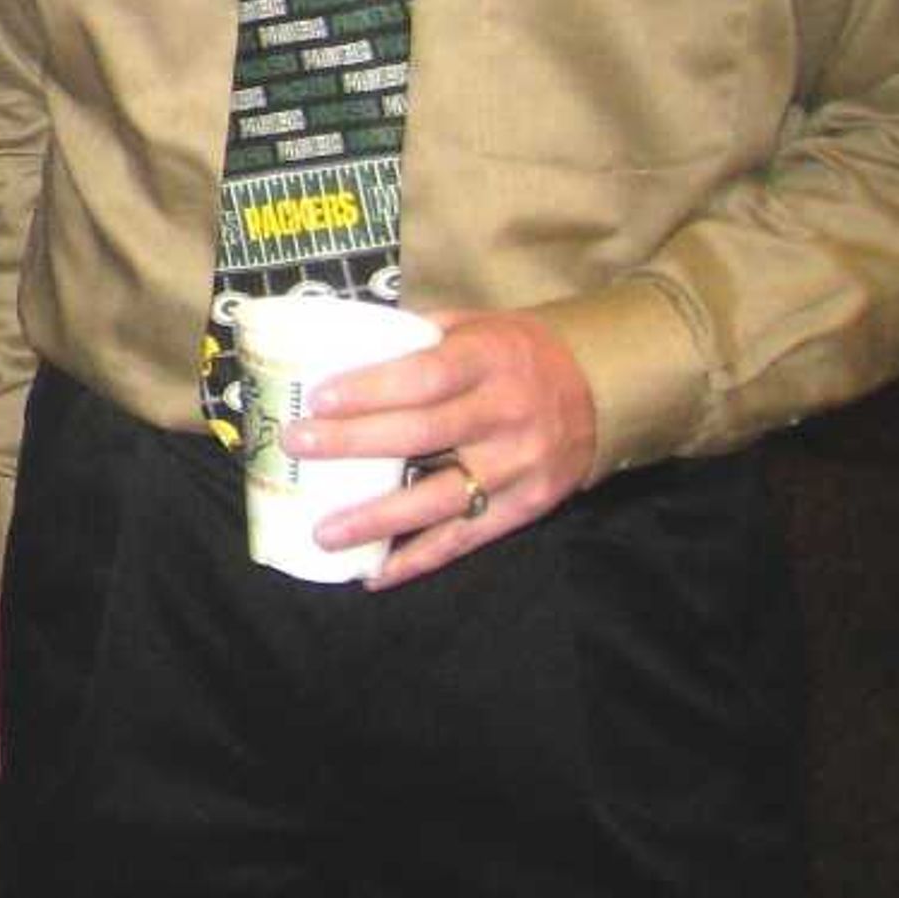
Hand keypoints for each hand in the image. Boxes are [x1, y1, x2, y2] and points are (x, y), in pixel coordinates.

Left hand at [296, 306, 600, 586]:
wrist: (600, 388)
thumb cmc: (514, 352)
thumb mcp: (474, 325)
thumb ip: (414, 337)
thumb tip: (333, 346)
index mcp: (490, 361)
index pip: (424, 377)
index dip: (370, 389)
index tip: (317, 399)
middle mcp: (507, 415)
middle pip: (422, 435)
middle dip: (353, 444)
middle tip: (297, 446)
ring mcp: (520, 466)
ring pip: (441, 498)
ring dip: (378, 518)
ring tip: (323, 531)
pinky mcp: (528, 507)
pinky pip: (467, 538)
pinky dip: (419, 559)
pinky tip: (375, 572)